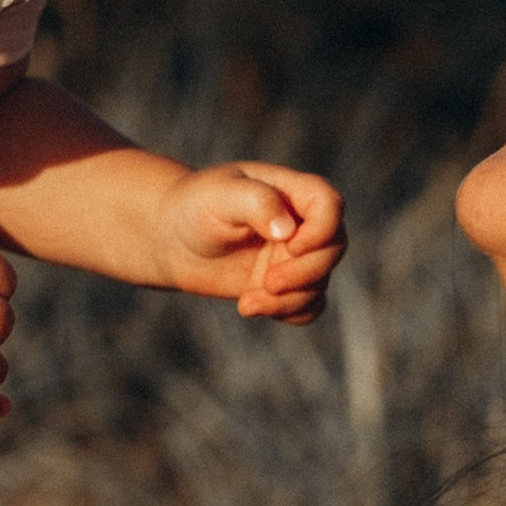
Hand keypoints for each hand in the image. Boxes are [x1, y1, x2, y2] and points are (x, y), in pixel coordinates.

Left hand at [155, 160, 345, 322]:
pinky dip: (289, 314)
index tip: (291, 245)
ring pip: (320, 283)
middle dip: (304, 272)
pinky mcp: (285, 286)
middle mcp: (301, 224)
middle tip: (267, 282)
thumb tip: (287, 230)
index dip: (321, 230)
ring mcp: (294, 257)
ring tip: (246, 304)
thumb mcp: (219, 195)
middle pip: (333, 249)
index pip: (329, 205)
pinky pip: (308, 307)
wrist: (172, 239)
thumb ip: (257, 203)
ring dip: (290, 300)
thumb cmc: (195, 206)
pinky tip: (252, 308)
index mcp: (291, 192)